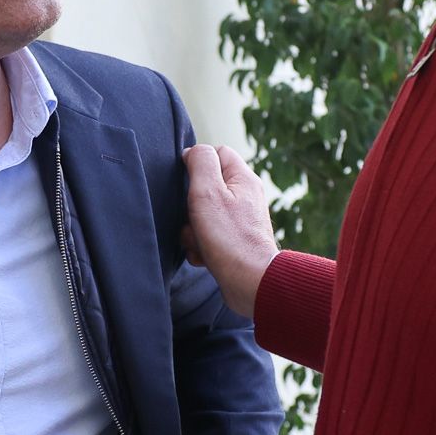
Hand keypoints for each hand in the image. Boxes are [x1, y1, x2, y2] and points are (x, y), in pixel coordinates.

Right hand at [180, 144, 278, 319]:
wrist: (251, 283)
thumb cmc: (229, 238)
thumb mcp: (208, 191)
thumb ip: (200, 162)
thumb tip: (193, 151)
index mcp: (243, 179)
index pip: (217, 152)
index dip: (196, 162)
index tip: (184, 181)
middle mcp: (246, 197)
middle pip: (206, 187)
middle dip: (190, 205)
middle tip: (192, 218)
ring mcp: (241, 221)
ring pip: (203, 215)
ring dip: (192, 230)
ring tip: (199, 241)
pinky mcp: (235, 243)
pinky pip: (209, 237)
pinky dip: (202, 247)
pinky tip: (204, 256)